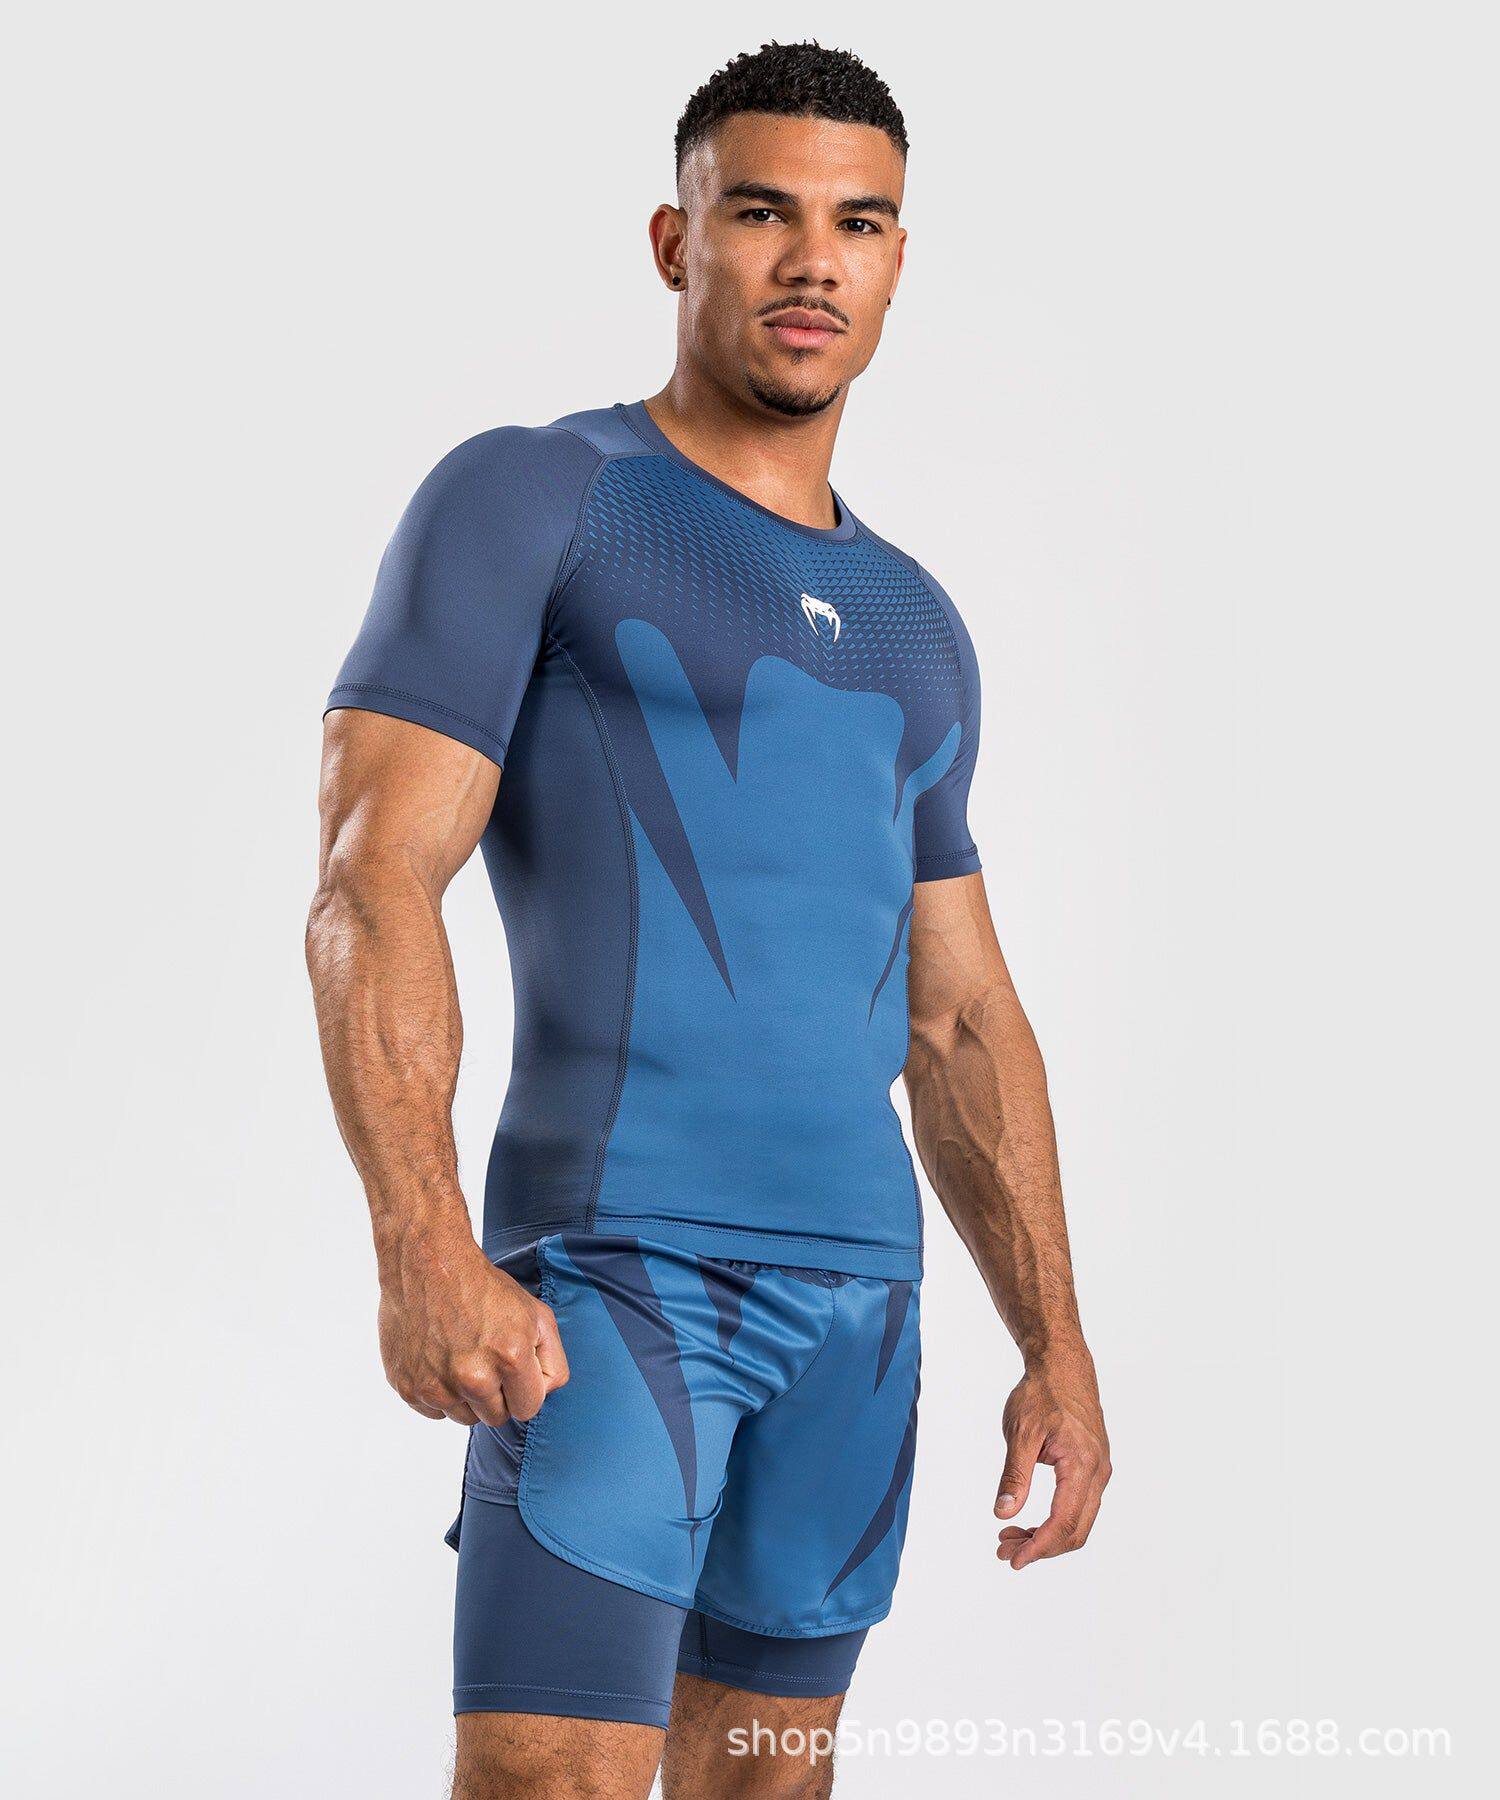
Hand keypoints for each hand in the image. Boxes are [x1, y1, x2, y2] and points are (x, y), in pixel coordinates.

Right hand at [376, 1223, 568, 1427]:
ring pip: (465, 1418)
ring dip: (467, 1397)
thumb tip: (542, 1394)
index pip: (529, 1409)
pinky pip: (434, 1412)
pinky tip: (440, 1360)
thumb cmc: (483, 1288)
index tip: (515, 1369)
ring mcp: (437, 1386)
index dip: (525, 1389)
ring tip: (462, 1357)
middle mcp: (473, 1377)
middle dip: (497, 1394)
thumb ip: (552, 1360)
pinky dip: (439, 1393)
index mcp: (510, 1358)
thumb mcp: (536, 1314)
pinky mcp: (408, 1387)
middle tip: (486, 1359)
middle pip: (496, 1418)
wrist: (428, 1265)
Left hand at [994, 1349, 1109, 1570]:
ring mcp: (1099, 1472)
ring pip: (1079, 1522)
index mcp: (1082, 1464)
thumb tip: (1003, 1512)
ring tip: (1010, 1535)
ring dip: (1047, 1537)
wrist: (1064, 1367)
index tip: (1013, 1560)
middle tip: (1004, 1549)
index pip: (1064, 1522)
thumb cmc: (1041, 1394)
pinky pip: (1080, 1507)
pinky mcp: (1094, 1469)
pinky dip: (1056, 1521)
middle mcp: (1098, 1473)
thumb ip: (1014, 1474)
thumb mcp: (1020, 1432)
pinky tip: (1028, 1520)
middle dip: (1040, 1547)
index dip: (1039, 1547)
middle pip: (1075, 1531)